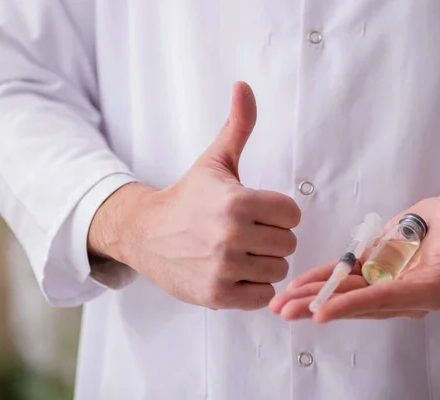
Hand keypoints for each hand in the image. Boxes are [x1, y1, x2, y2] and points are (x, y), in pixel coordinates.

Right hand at [90, 82, 300, 309]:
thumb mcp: (215, 161)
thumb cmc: (188, 197)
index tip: (256, 211)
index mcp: (238, 201)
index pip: (293, 214)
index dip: (277, 212)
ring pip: (277, 270)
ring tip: (237, 253)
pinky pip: (262, 296)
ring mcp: (224, 268)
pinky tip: (232, 273)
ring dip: (262, 264)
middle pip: (288, 243)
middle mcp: (232, 236)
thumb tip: (244, 85)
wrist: (146, 233)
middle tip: (244, 233)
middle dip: (271, 238)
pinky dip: (252, 288)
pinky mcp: (217, 295)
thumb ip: (238, 126)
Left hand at [270, 186, 439, 321]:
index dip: (353, 305)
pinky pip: (343, 277)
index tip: (323, 312)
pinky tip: (295, 286)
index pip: (385, 299)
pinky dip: (319, 281)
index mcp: (427, 289)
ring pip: (343, 293)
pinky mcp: (374, 268)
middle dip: (320, 307)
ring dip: (311, 298)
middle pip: (356, 302)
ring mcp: (386, 282)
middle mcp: (402, 293)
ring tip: (279, 304)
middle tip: (286, 311)